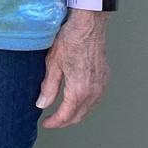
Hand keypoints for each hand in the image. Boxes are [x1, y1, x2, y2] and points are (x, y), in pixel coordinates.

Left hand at [36, 12, 109, 128]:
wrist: (89, 24)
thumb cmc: (70, 40)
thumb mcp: (53, 64)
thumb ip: (48, 88)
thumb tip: (42, 105)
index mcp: (79, 90)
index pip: (66, 115)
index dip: (55, 122)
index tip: (46, 123)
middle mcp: (94, 91)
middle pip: (79, 116)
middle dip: (64, 121)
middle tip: (52, 120)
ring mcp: (101, 85)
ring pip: (89, 109)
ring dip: (76, 114)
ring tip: (62, 112)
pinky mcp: (105, 78)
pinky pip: (96, 99)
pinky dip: (85, 104)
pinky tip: (76, 99)